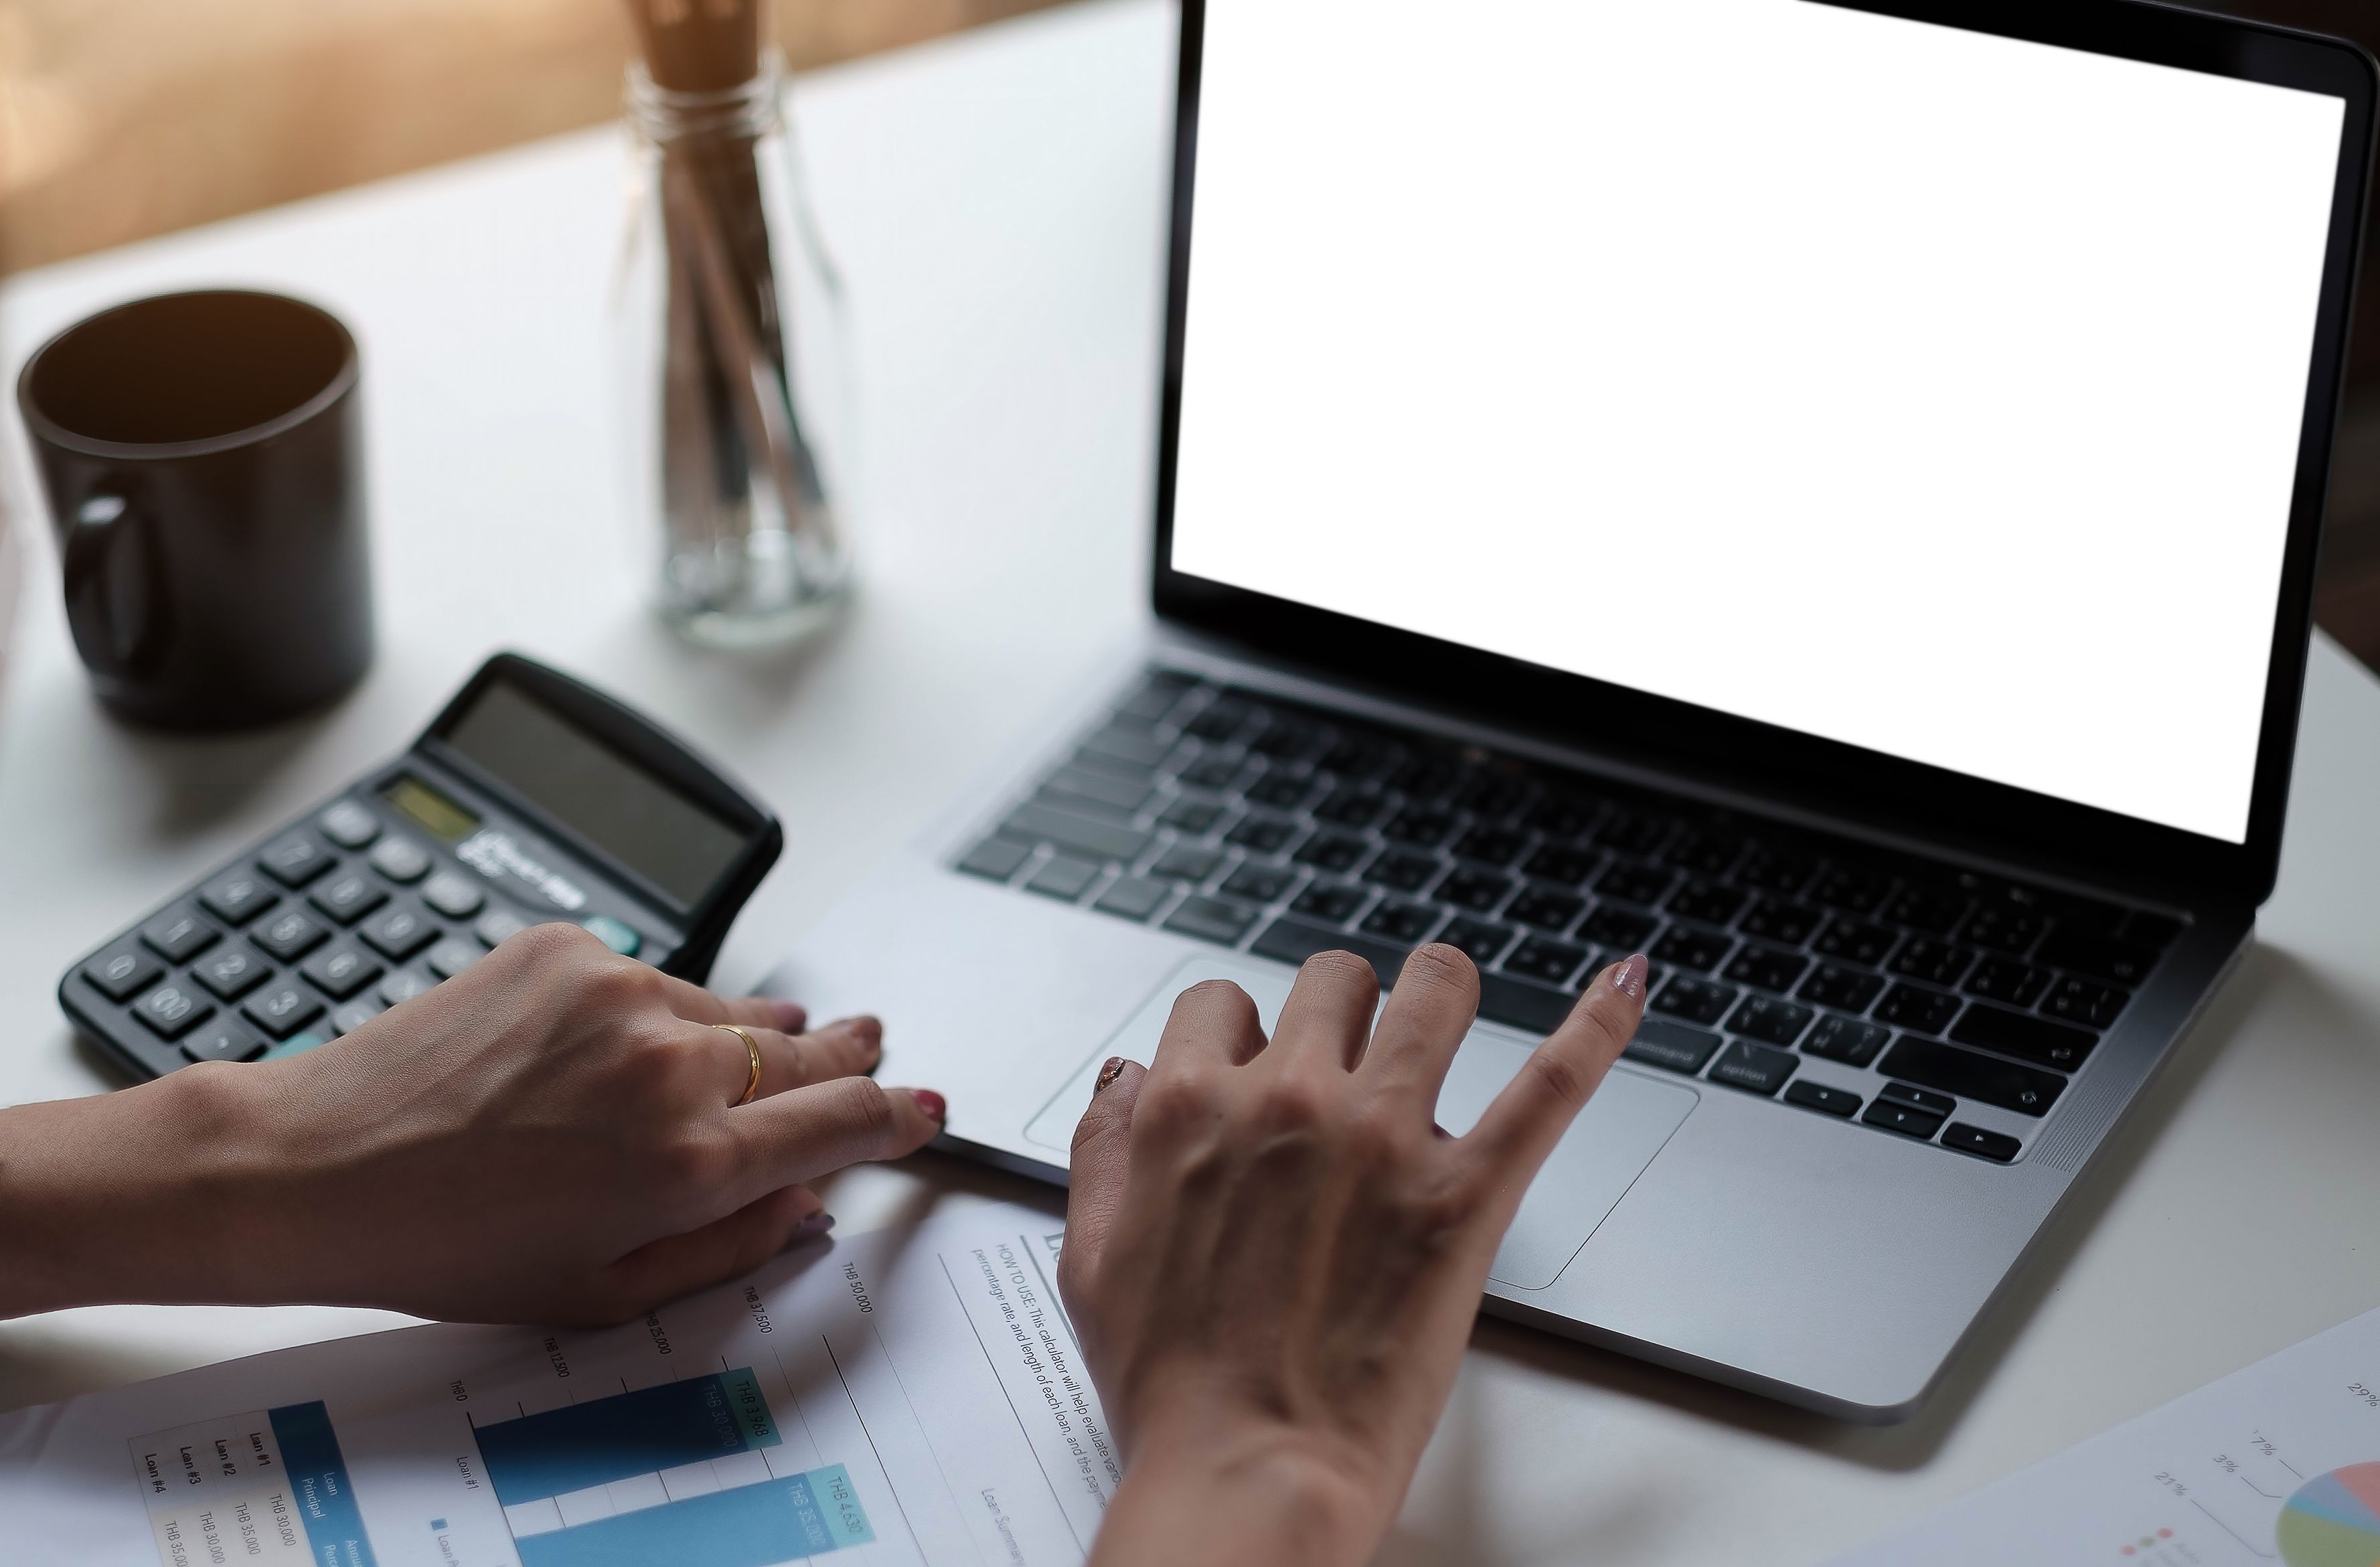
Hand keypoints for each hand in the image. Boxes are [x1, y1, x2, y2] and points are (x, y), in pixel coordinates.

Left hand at [0, 923, 944, 1322]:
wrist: (314, 1163)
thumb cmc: (443, 1241)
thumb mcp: (604, 1290)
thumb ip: (729, 1247)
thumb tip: (803, 1203)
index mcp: (692, 1161)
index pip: (850, 1121)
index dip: (900, 1117)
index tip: (922, 1111)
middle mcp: (674, 1062)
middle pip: (818, 1049)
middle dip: (851, 1060)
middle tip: (867, 1056)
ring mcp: (623, 992)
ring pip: (739, 1009)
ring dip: (753, 1039)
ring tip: (737, 1062)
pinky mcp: (571, 948)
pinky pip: (658, 979)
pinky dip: (660, 1012)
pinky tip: (615, 1051)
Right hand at [1060, 945, 1647, 1566]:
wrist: (1248, 1472)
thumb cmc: (1174, 1387)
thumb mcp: (1092, 1257)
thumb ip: (1102, 1148)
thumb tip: (1131, 1075)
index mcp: (1191, 1109)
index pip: (1223, 1004)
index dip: (1242, 1035)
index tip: (1259, 1069)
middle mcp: (1288, 1100)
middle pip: (1332, 982)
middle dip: (1340, 1013)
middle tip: (1352, 1065)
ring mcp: (1384, 1138)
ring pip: (1432, 990)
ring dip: (1439, 990)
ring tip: (1448, 1009)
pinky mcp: (1465, 1193)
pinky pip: (1550, 1083)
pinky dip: (1596, 1024)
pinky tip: (1626, 985)